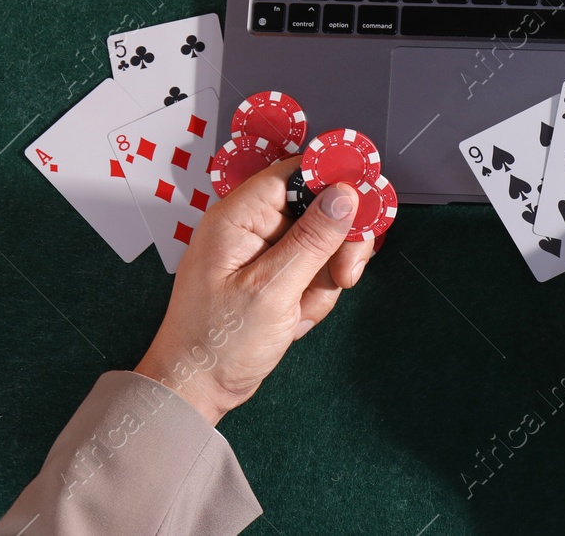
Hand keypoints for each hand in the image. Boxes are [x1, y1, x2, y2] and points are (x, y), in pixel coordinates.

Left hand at [134, 156, 376, 425]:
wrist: (197, 391)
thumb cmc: (217, 342)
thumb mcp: (272, 290)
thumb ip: (312, 240)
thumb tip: (345, 194)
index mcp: (239, 217)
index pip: (294, 173)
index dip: (332, 178)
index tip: (366, 196)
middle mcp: (253, 228)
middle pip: (319, 208)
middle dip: (338, 243)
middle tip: (345, 275)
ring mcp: (266, 253)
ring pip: (325, 243)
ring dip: (325, 279)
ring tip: (302, 311)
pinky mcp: (277, 276)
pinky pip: (316, 272)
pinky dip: (315, 296)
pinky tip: (295, 320)